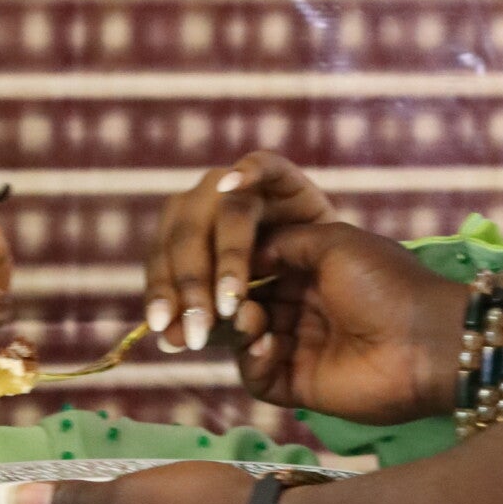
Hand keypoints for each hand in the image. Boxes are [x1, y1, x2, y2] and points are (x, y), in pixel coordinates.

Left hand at [144, 151, 338, 355]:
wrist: (340, 279)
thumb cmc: (282, 303)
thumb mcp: (242, 318)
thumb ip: (210, 326)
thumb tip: (168, 340)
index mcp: (187, 242)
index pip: (162, 262)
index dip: (161, 294)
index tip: (166, 330)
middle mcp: (208, 209)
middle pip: (187, 236)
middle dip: (191, 286)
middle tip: (201, 327)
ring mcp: (244, 190)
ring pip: (224, 210)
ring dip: (226, 257)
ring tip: (232, 300)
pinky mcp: (281, 176)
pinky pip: (263, 163)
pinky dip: (248, 170)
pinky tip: (232, 186)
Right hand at [232, 220, 463, 422]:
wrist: (424, 341)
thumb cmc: (384, 283)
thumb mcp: (336, 242)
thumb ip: (288, 240)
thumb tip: (248, 253)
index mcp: (315, 275)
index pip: (262, 271)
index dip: (239, 269)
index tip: (221, 263)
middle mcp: (306, 311)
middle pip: (250, 307)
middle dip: (236, 302)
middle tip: (231, 300)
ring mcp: (303, 351)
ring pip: (250, 342)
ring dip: (243, 330)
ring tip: (252, 321)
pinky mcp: (302, 386)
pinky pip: (260, 378)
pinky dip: (253, 362)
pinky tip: (266, 346)